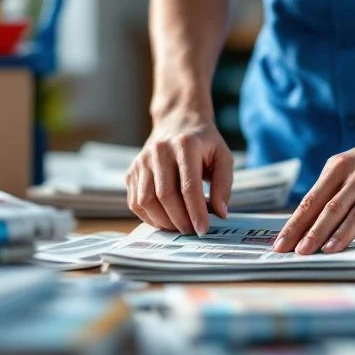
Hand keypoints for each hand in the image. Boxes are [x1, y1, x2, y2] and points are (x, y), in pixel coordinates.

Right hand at [125, 110, 233, 234]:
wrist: (177, 122)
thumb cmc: (203, 143)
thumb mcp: (223, 157)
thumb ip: (224, 184)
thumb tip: (220, 213)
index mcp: (184, 144)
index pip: (188, 186)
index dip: (196, 211)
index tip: (203, 229)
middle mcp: (159, 150)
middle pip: (165, 195)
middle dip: (180, 220)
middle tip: (193, 231)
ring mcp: (141, 161)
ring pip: (146, 201)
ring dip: (163, 221)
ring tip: (180, 227)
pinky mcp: (131, 172)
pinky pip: (135, 202)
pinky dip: (149, 217)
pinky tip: (165, 219)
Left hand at [274, 127, 354, 253]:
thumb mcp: (343, 166)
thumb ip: (326, 192)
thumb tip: (303, 228)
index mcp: (341, 167)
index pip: (314, 200)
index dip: (297, 224)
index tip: (284, 243)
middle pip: (338, 208)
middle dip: (318, 232)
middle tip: (304, 251)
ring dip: (350, 235)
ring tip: (333, 252)